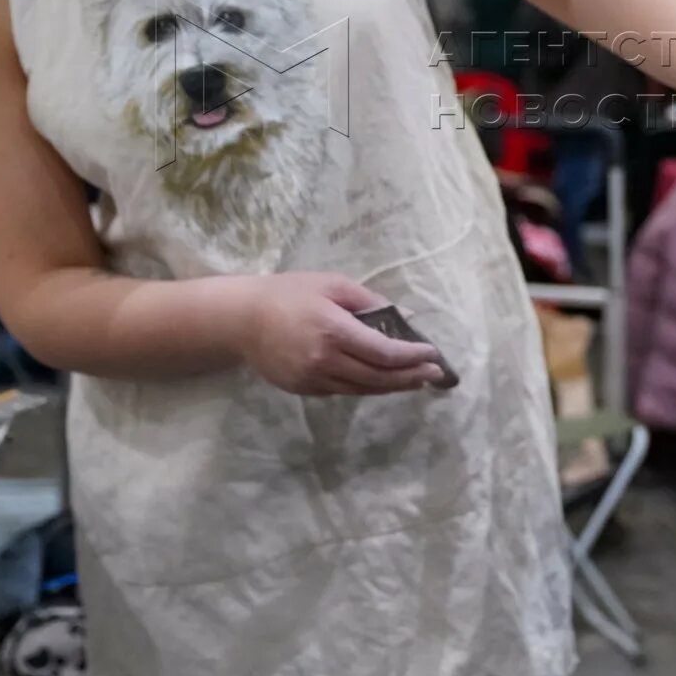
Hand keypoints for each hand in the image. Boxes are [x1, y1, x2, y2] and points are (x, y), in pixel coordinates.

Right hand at [238, 272, 443, 395]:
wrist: (241, 319)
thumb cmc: (290, 293)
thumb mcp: (332, 285)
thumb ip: (370, 301)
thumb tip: (406, 318)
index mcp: (334, 330)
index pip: (383, 352)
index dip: (411, 356)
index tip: (433, 354)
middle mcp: (325, 360)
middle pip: (378, 377)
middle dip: (410, 376)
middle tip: (434, 374)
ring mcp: (313, 379)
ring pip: (362, 389)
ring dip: (392, 387)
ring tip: (415, 380)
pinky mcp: (304, 390)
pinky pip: (343, 391)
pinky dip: (366, 386)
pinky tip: (381, 380)